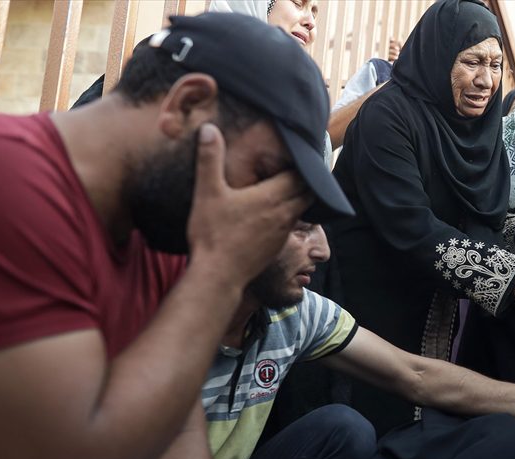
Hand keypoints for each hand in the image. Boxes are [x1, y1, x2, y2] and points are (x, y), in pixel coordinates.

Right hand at [187, 124, 311, 284]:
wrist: (219, 274)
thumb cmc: (212, 233)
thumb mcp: (207, 192)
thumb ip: (210, 159)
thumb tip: (209, 128)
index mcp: (271, 197)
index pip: (300, 175)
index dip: (301, 164)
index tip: (298, 153)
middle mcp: (284, 213)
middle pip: (307, 191)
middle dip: (306, 178)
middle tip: (297, 166)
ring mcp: (283, 232)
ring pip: (302, 208)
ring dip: (300, 196)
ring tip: (289, 185)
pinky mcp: (279, 245)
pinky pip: (293, 224)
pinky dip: (291, 213)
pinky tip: (277, 210)